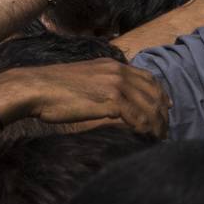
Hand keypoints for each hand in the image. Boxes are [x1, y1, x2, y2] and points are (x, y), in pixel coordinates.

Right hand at [14, 58, 169, 138]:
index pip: (148, 77)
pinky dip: (145, 129)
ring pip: (148, 106)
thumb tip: (115, 103)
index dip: (160, 94)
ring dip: (156, 124)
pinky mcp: (110, 100)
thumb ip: (104, 85)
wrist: (37, 88)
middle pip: (153, 92)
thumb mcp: (86, 79)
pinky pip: (137, 117)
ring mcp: (116, 85)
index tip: (166, 108)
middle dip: (162, 113)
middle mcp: (119, 72)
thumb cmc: (54, 88)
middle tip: (164, 130)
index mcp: (113, 65)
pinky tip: (145, 138)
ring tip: (158, 138)